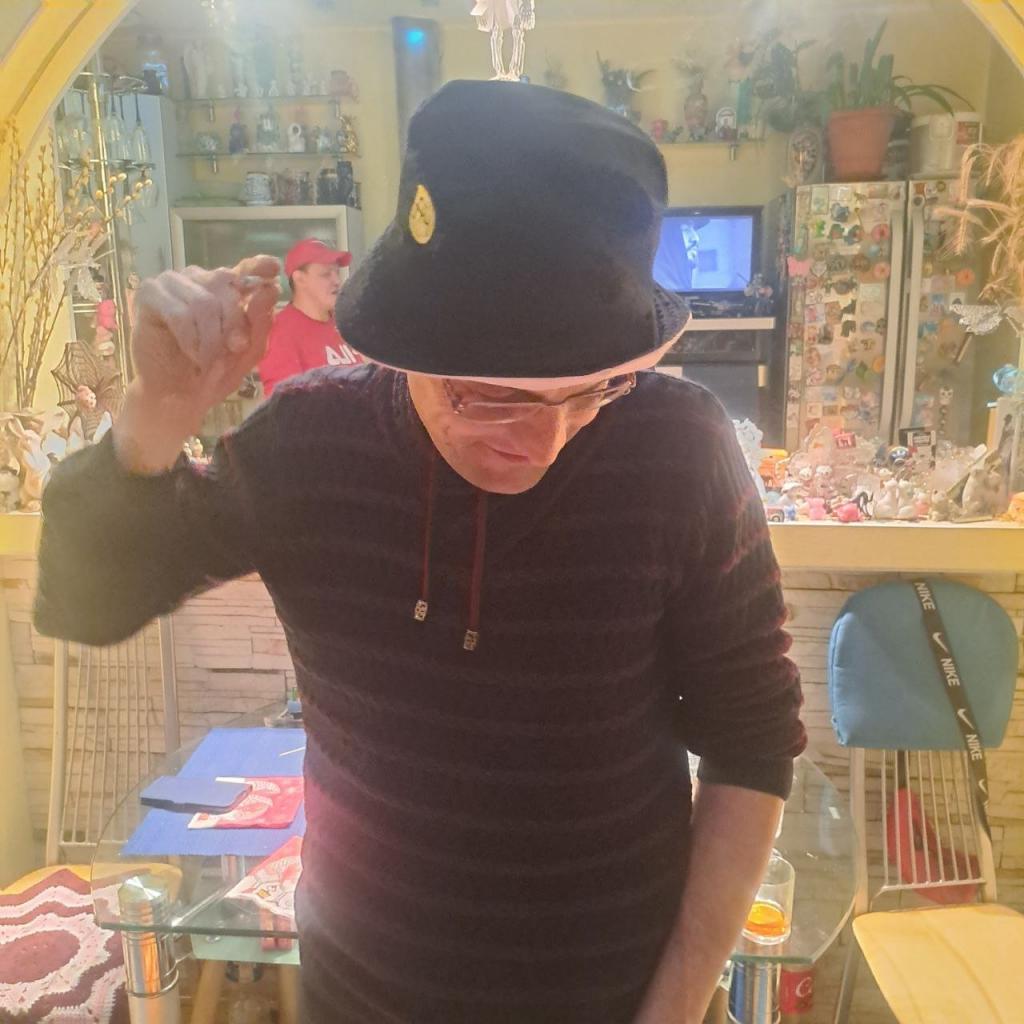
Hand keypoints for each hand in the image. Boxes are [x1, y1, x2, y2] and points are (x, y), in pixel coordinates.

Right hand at [114, 257, 279, 472]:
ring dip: (210, 339)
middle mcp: (201, 279)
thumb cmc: (215, 372)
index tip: (273, 268)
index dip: (258, 266)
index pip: (245, 269)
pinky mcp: (150, 294)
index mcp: (226, 288)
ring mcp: (173, 282)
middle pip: (226, 285)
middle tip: (234, 349)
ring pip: (203, 302)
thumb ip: (261, 322)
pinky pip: (179, 313)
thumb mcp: (248, 352)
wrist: (180, 396)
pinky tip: (192, 354)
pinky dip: (190, 339)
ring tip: (207, 359)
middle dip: (234, 324)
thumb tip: (270, 288)